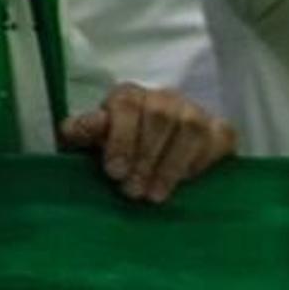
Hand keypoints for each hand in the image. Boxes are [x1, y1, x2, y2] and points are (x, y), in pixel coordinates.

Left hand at [57, 83, 237, 204]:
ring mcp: (194, 111)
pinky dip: (204, 159)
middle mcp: (163, 96)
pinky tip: (187, 181)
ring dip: (171, 165)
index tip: (114, 172)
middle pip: (159, 116)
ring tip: (155, 194)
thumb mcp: (95, 140)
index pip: (125, 105)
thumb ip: (82, 132)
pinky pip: (219, 138)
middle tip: (133, 191)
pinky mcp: (220, 129)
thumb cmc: (121, 145)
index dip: (120, 138)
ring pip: (190, 128)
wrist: (159, 150)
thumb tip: (68, 130)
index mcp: (128, 95)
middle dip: (144, 158)